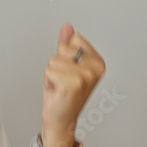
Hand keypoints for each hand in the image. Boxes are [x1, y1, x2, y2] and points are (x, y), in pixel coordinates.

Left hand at [41, 23, 104, 146]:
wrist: (61, 120)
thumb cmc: (63, 95)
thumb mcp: (65, 65)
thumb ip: (67, 44)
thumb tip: (68, 27)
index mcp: (98, 62)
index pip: (74, 39)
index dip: (64, 55)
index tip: (69, 71)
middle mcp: (95, 68)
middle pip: (63, 48)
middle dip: (57, 64)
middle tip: (62, 81)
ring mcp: (85, 76)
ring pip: (54, 60)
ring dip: (52, 74)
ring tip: (59, 87)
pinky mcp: (73, 83)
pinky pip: (49, 71)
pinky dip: (48, 82)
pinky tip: (57, 92)